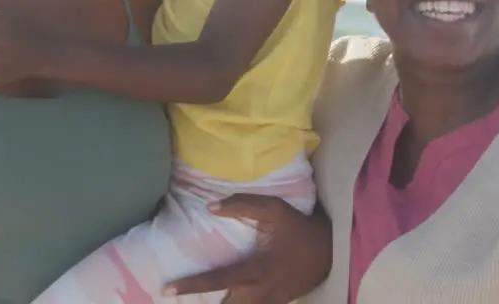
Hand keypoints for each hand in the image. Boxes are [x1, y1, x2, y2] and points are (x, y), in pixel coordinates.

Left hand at [165, 194, 331, 303]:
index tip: (168, 289)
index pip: (219, 280)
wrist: (329, 251)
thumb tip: (210, 206)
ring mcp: (267, 302)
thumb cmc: (298, 228)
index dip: (192, 286)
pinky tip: (220, 301)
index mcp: (257, 269)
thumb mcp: (275, 210)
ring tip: (190, 302)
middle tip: (172, 300)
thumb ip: (243, 204)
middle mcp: (260, 292)